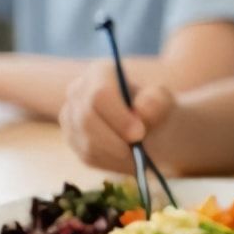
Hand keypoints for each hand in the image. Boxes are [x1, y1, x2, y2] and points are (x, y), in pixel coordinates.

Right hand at [59, 61, 174, 172]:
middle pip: (87, 119)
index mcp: (99, 72)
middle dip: (116, 138)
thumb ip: (156, 101)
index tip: (139, 133)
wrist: (151, 126)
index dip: (118, 117)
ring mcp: (70, 116)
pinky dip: (112, 161)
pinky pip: (88, 156)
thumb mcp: (163, 101)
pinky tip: (127, 156)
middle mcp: (77, 91)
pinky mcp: (72, 139)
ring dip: (116, 152)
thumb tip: (141, 108)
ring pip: (87, 142)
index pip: (99, 95)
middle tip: (139, 149)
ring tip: (138, 153)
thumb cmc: (155, 108)